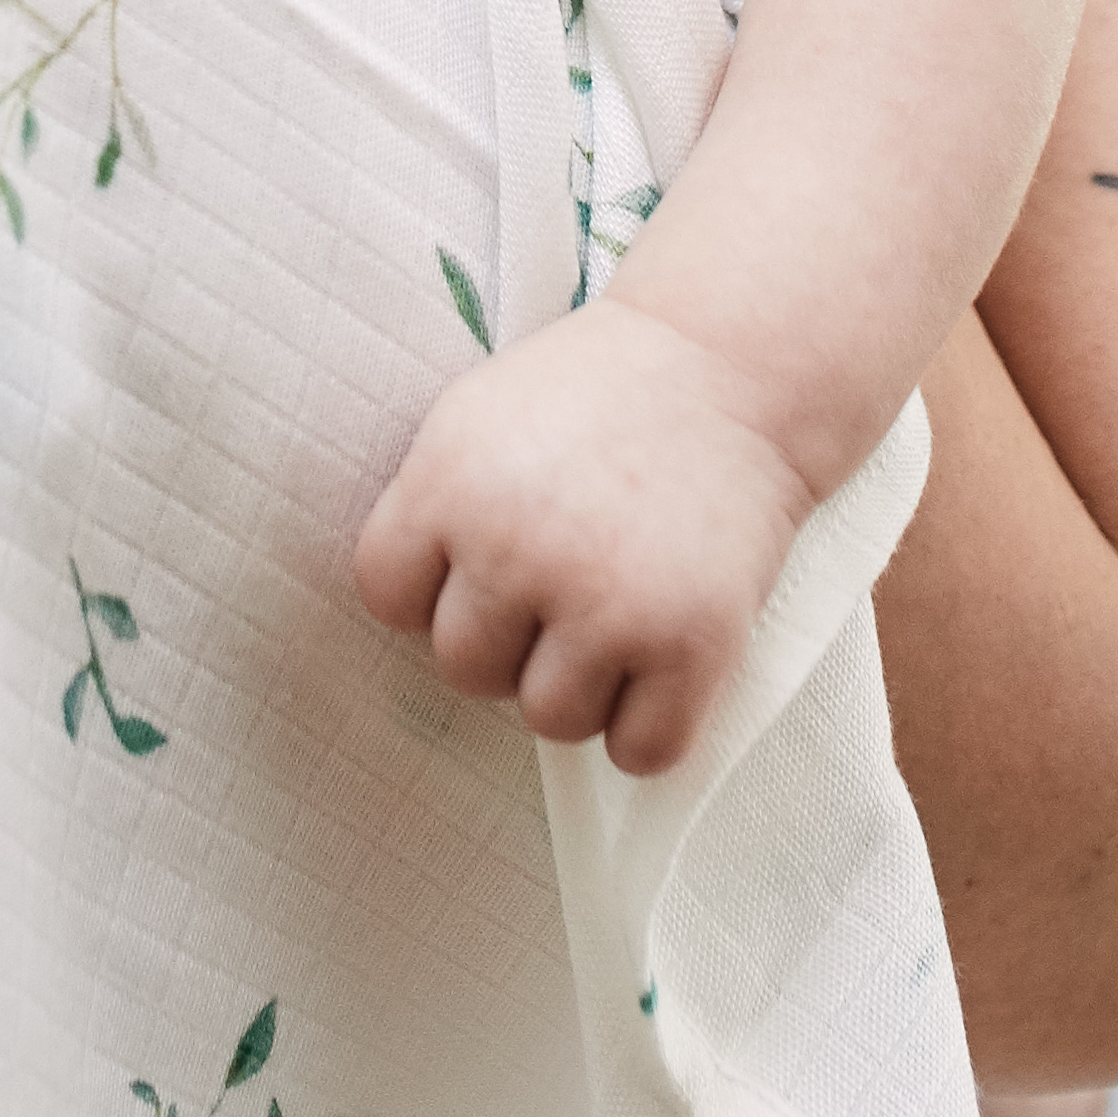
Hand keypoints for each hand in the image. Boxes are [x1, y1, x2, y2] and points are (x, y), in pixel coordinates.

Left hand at [353, 288, 819, 784]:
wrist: (729, 364)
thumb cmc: (599, 394)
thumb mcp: (477, 418)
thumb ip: (431, 509)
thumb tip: (411, 616)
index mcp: (450, 484)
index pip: (388, 597)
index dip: (432, 589)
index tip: (480, 562)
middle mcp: (516, 550)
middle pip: (465, 669)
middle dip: (510, 639)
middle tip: (567, 581)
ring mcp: (605, 604)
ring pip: (551, 720)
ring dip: (583, 685)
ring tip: (619, 611)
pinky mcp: (690, 645)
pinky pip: (641, 751)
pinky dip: (652, 725)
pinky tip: (663, 663)